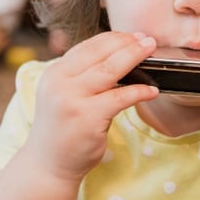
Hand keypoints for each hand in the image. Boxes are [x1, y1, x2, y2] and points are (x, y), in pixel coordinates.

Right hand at [23, 31, 158, 182]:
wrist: (48, 164)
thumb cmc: (62, 128)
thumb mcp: (64, 94)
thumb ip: (82, 75)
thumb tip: (119, 54)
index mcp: (55, 73)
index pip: (88, 46)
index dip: (114, 38)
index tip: (134, 36)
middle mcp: (60, 82)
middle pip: (101, 53)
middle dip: (128, 43)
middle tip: (148, 40)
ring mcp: (72, 100)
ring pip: (111, 70)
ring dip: (135, 57)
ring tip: (151, 53)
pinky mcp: (88, 117)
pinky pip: (120, 97)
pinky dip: (139, 91)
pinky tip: (152, 90)